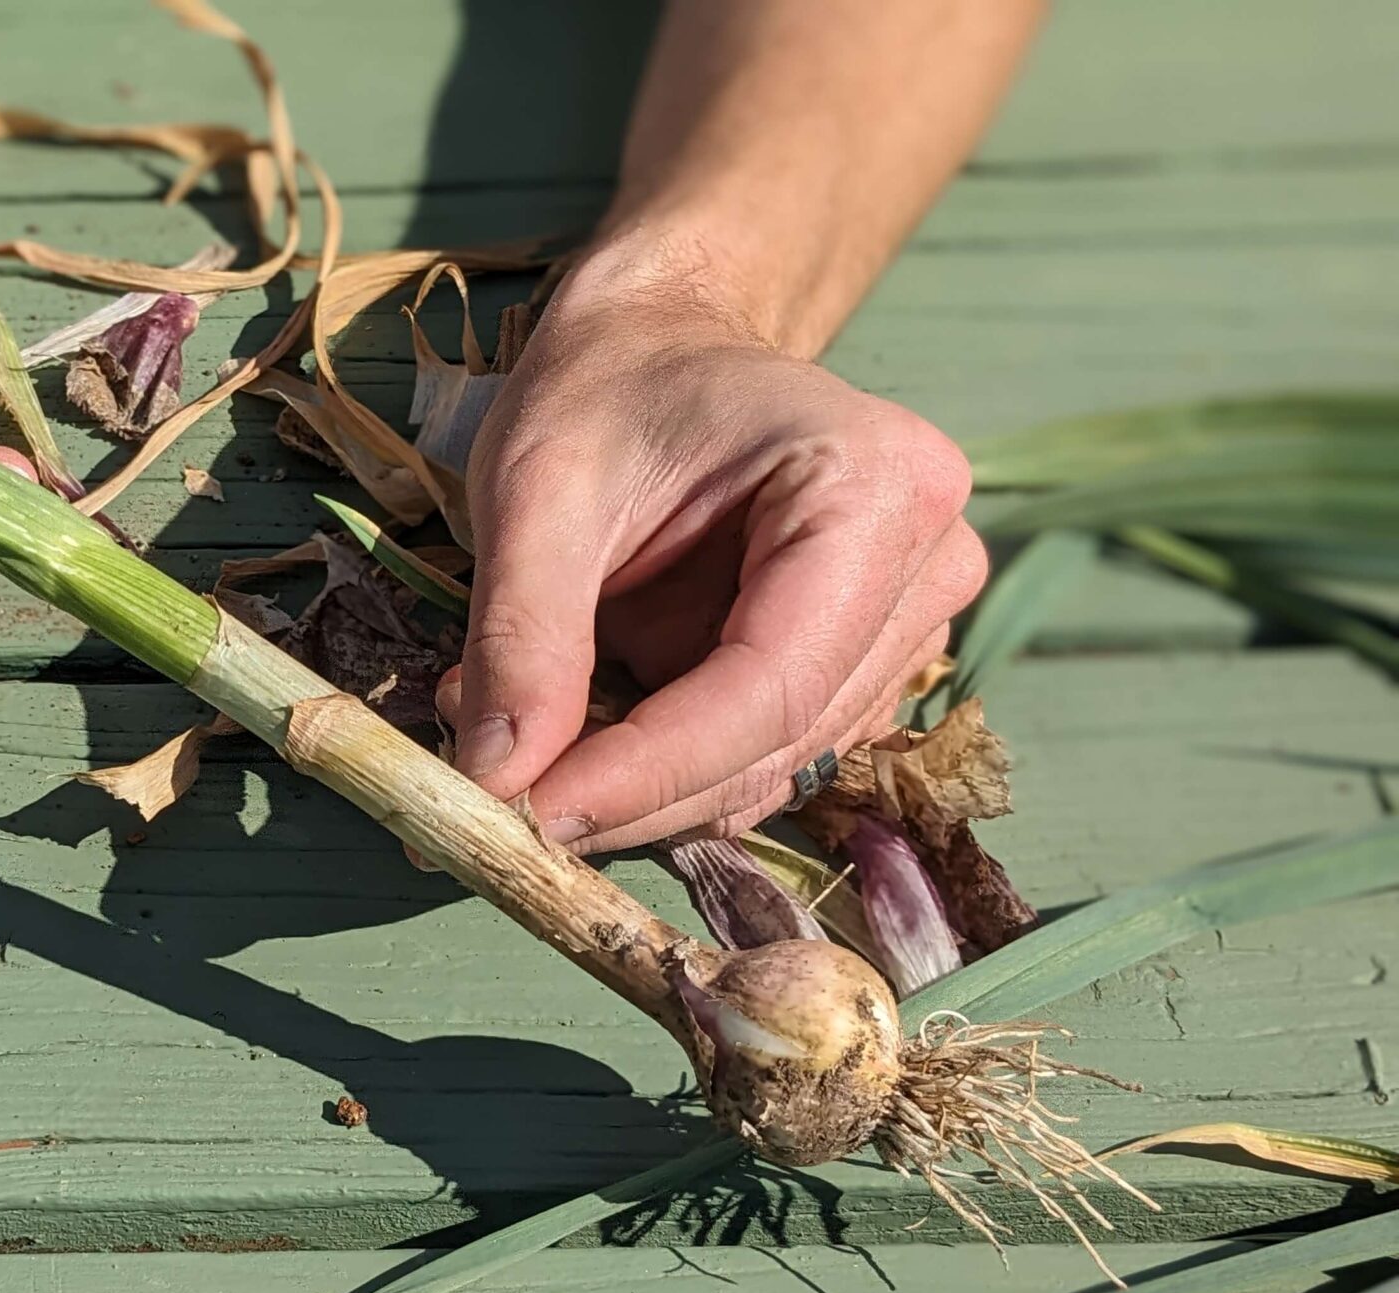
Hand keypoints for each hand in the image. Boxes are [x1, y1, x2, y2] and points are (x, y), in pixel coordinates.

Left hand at [439, 239, 985, 853]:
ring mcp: (912, 618)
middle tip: (499, 804)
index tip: (533, 817)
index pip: (769, 684)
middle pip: (778, 741)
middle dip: (634, 792)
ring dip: (643, 788)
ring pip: (772, 766)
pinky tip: (586, 732)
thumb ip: (521, 636)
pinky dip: (666, 769)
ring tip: (524, 741)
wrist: (660, 342)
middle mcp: (930, 559)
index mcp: (876, 484)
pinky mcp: (866, 662)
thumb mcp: (534, 491)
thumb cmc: (605, 389)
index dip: (649, 771)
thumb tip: (496, 782)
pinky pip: (765, 754)